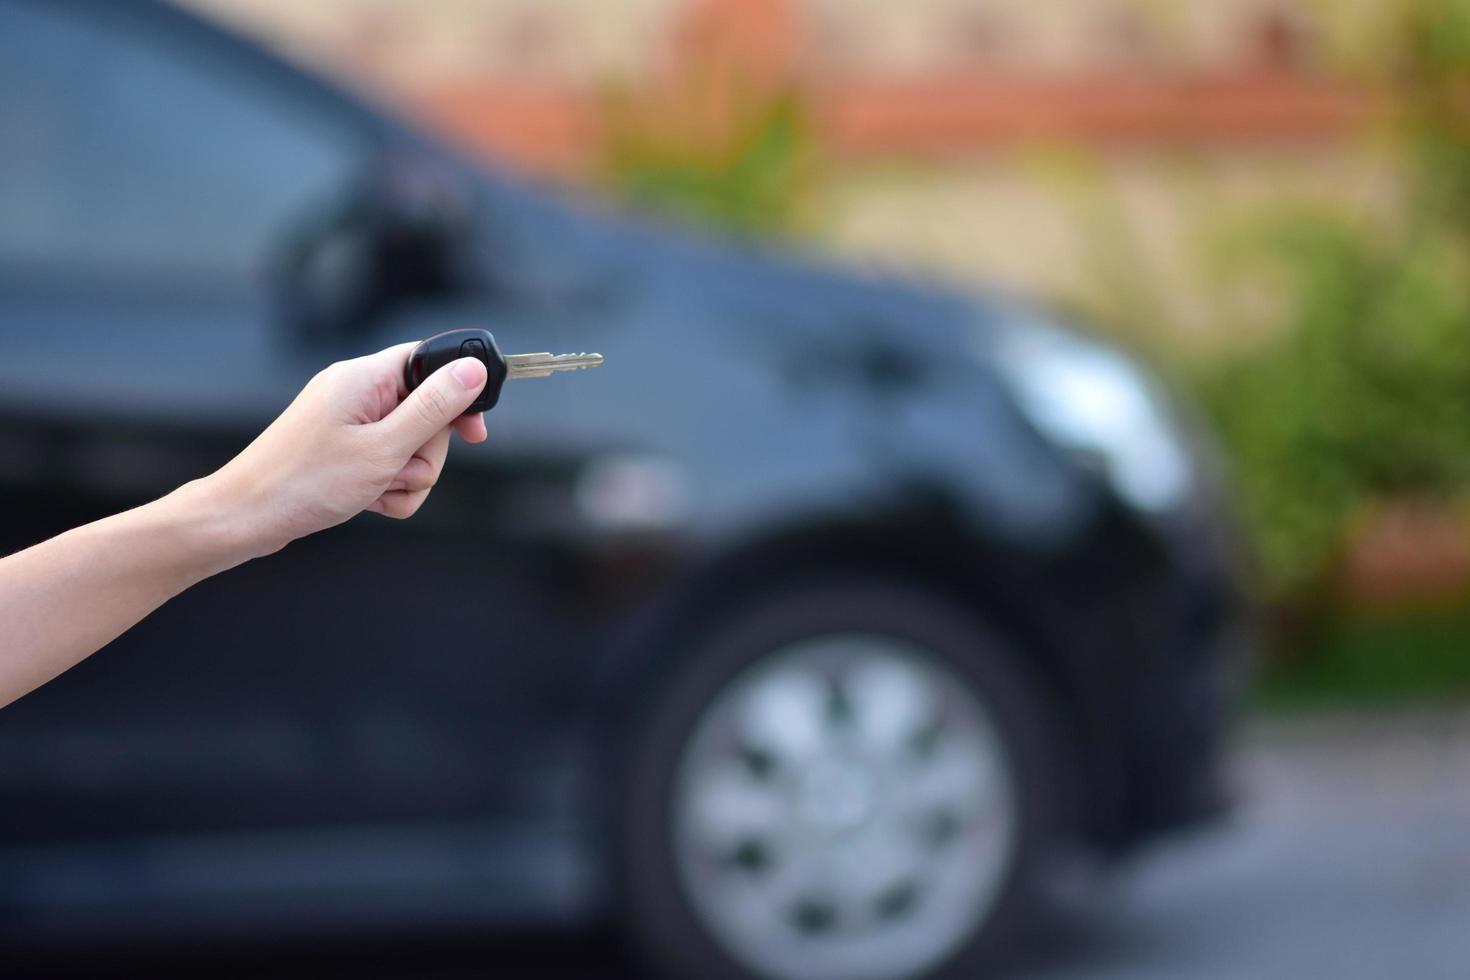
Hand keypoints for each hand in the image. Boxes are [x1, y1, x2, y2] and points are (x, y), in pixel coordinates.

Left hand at [205, 341, 487, 557]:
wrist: (245, 519)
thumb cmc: (304, 482)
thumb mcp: (383, 448)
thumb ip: (433, 408)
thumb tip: (473, 370)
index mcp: (364, 378)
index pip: (430, 361)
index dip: (460, 392)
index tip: (475, 431)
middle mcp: (357, 394)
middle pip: (428, 414)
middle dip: (424, 453)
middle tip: (396, 470)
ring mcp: (350, 425)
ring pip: (412, 448)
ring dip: (406, 477)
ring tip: (374, 490)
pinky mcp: (346, 451)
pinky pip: (389, 467)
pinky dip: (388, 490)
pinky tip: (366, 501)